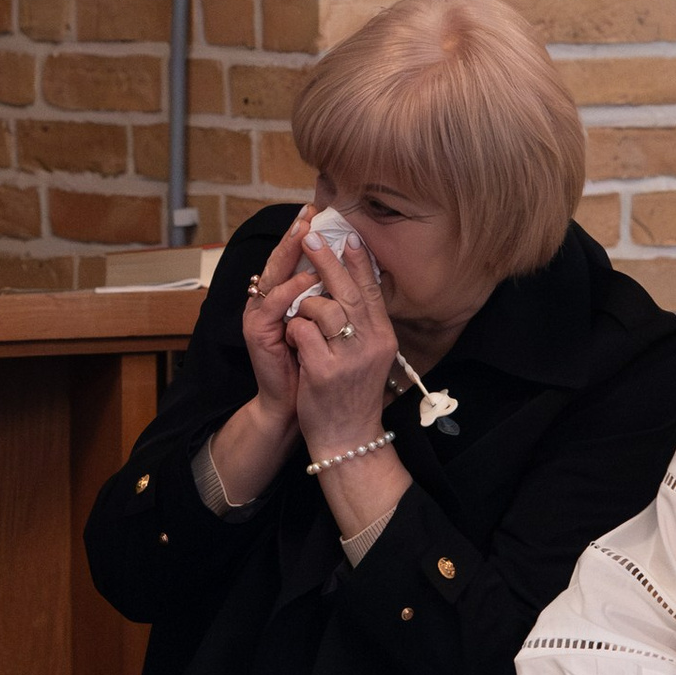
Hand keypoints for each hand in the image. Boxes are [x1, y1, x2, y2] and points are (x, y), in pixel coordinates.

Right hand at [238, 207, 316, 423]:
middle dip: (294, 235)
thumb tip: (352, 268)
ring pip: (274, 276)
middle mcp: (267, 301)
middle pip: (279, 260)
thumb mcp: (326, 325)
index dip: (303, 235)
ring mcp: (259, 315)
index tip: (318, 210)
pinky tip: (304, 278)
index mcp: (283, 297)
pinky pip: (274, 304)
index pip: (293, 259)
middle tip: (307, 212)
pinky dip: (289, 290)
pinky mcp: (256, 332)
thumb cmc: (313, 365)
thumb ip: (330, 297)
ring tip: (305, 234)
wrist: (294, 404)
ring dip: (289, 254)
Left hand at [283, 219, 394, 463]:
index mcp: (383, 336)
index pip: (371, 290)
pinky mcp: (325, 371)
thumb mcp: (368, 355)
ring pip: (321, 307)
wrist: (347, 437)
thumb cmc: (352, 393)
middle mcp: (371, 343)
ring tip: (300, 320)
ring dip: (304, 308)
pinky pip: (302, 331)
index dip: (360, 262)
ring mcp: (349, 357)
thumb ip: (362, 323)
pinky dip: (293, 332)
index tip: (350, 237)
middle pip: (346, 291)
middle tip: (311, 237)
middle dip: (326, 260)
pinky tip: (293, 344)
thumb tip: (348, 285)